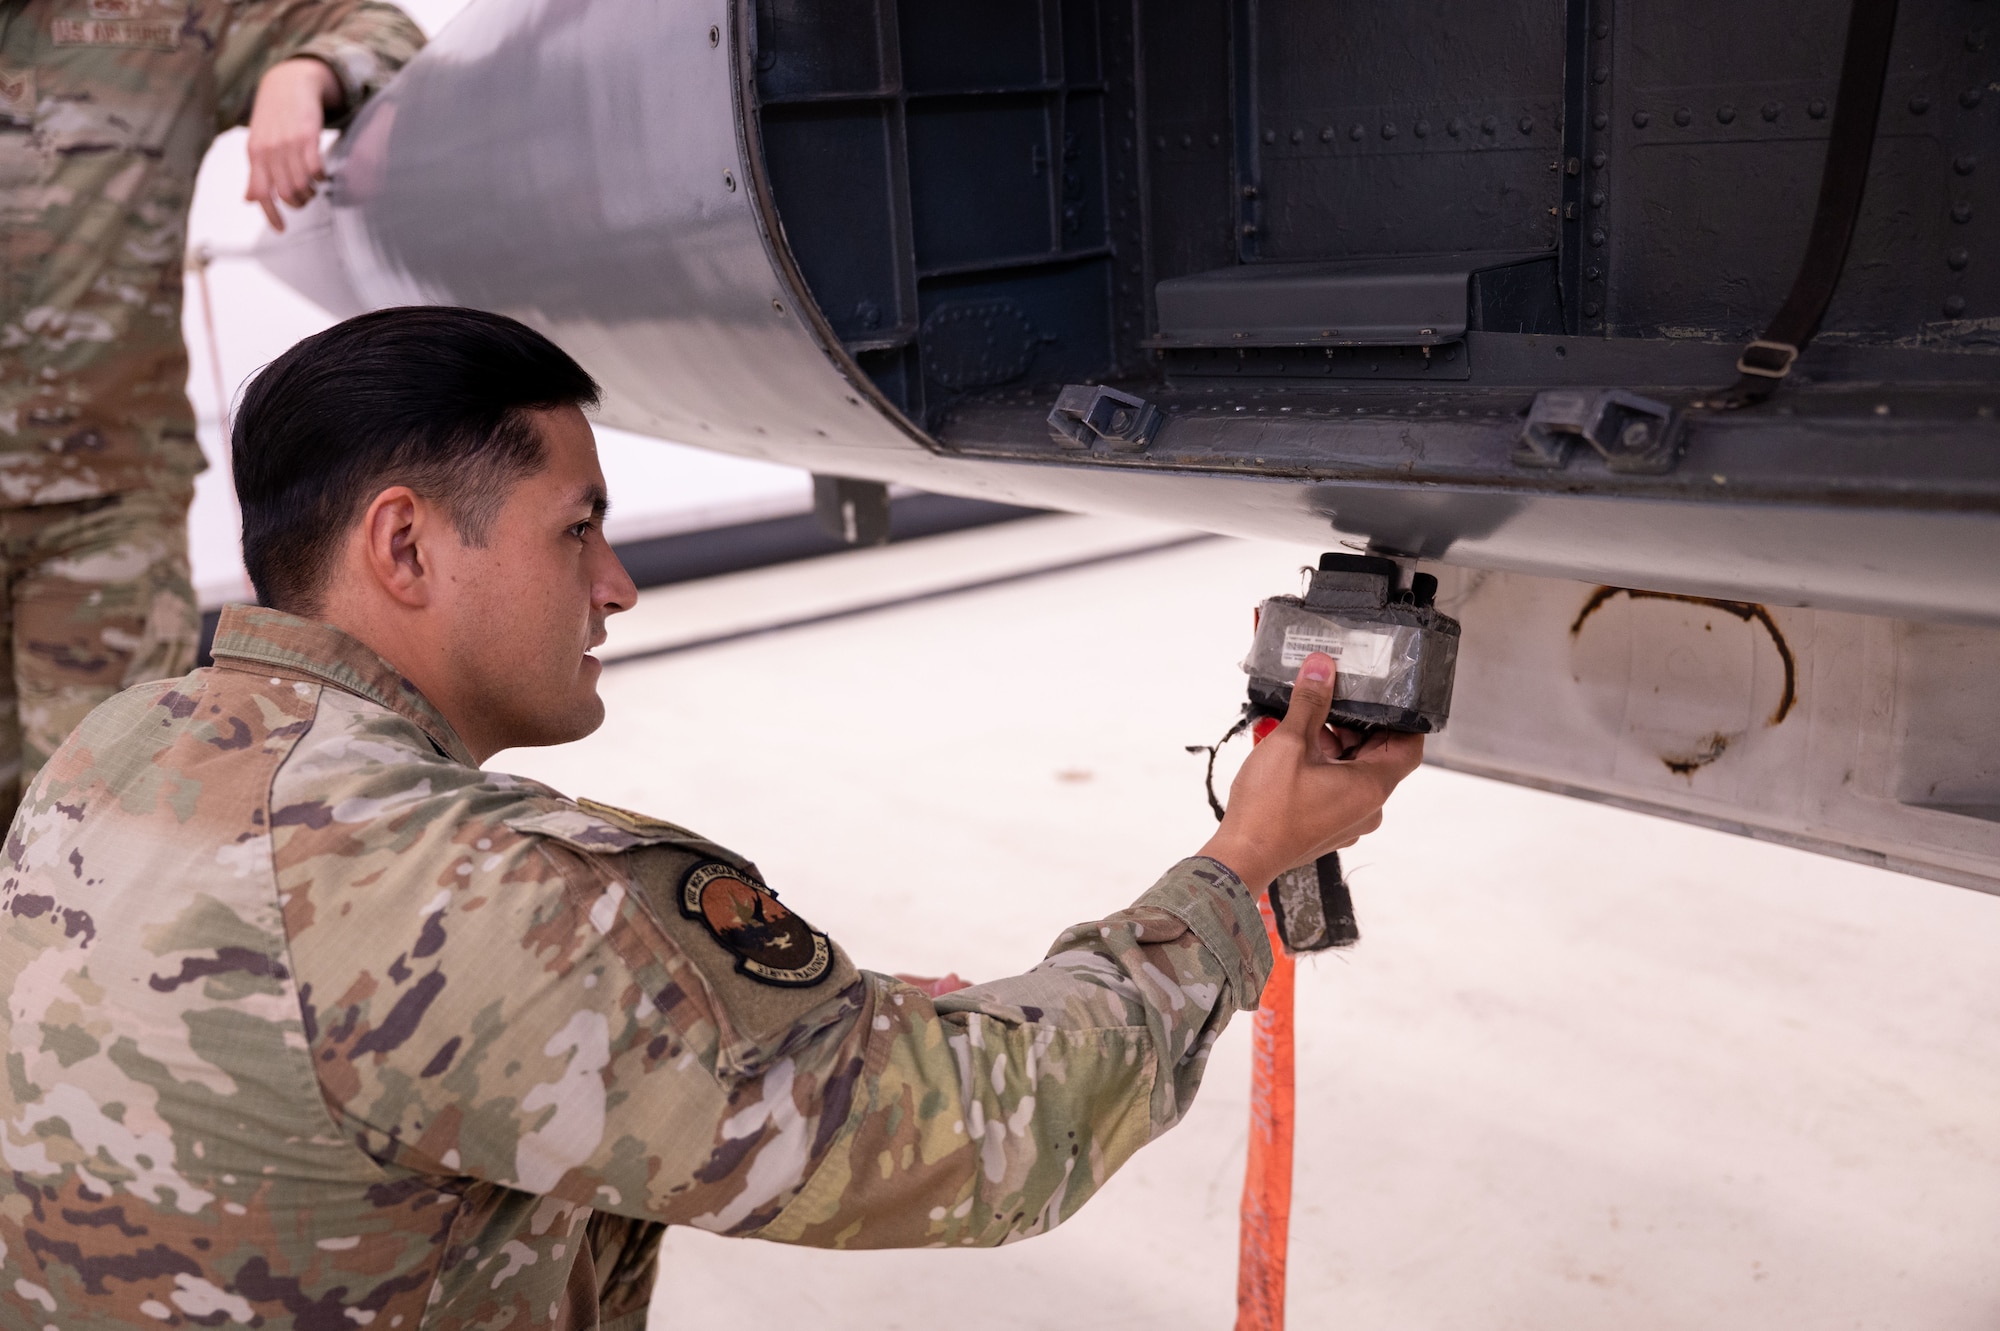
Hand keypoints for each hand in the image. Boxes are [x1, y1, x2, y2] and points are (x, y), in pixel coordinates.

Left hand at [245, 58, 340, 230]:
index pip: (261, 193)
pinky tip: (321, 174)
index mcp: (255, 154)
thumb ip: (255, 173)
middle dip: (298, 203)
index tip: (281, 230)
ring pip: (300, 184)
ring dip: (310, 192)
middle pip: (285, 193)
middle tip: (304, 198)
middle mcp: (270, 150)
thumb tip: (248, 199)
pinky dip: (320, 177)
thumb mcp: (258, 143)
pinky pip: (315, 169)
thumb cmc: (273, 115)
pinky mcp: (308, 136)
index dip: (271, 215)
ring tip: (313, 187)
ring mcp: (288, 144)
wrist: (288, 83)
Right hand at [1197, 652, 1423, 890]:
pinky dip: (1327, 768)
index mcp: (1371, 787)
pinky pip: (1340, 790)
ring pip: (1357, 773)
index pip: (1410, 747)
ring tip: (1308, 726)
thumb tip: (1321, 669)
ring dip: (1339, 746)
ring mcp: (1350, 821)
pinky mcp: (1330, 827)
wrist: (1243, 855)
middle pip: (1380, 756)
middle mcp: (1369, 808)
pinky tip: (1299, 753)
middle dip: (1359, 727)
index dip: (1403, 719)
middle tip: (1334, 702)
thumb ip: (1310, 702)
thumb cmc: (1268, 809)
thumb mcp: (1290, 743)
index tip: (1385, 698)